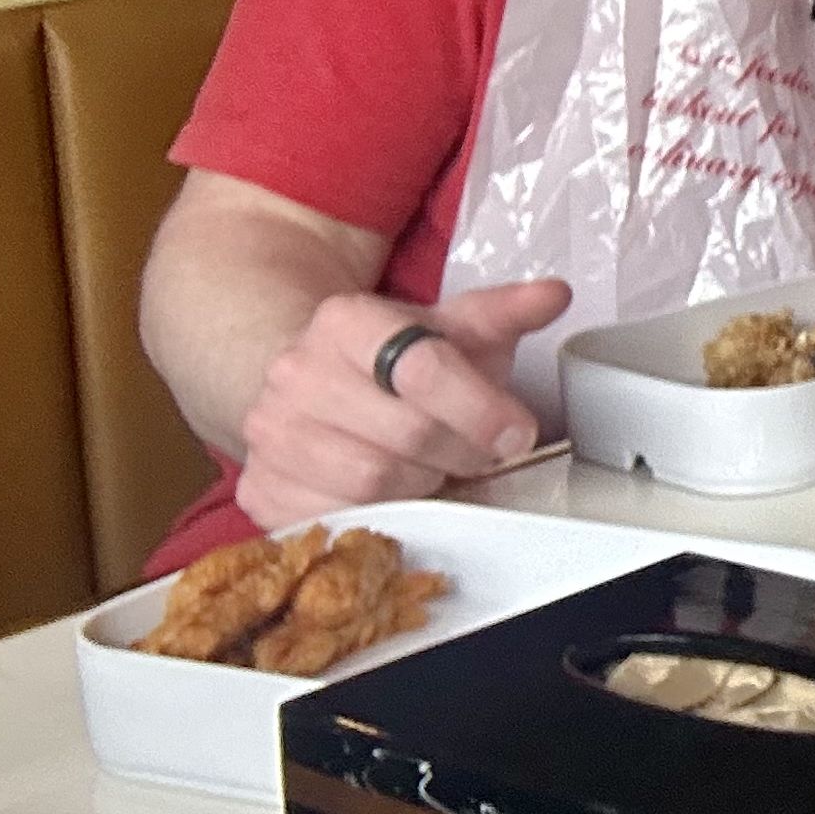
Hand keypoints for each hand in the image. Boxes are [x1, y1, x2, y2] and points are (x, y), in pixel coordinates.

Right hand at [232, 280, 571, 528]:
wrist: (318, 385)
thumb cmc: (397, 361)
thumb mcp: (453, 328)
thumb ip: (504, 312)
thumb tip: (553, 295)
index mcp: (345, 320)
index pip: (423, 368)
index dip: (482, 409)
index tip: (518, 432)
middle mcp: (295, 372)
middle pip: (406, 433)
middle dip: (461, 451)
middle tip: (480, 453)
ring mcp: (270, 432)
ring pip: (373, 481)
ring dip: (423, 483)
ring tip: (436, 467)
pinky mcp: (261, 487)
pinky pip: (337, 518)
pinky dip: (382, 513)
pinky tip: (398, 491)